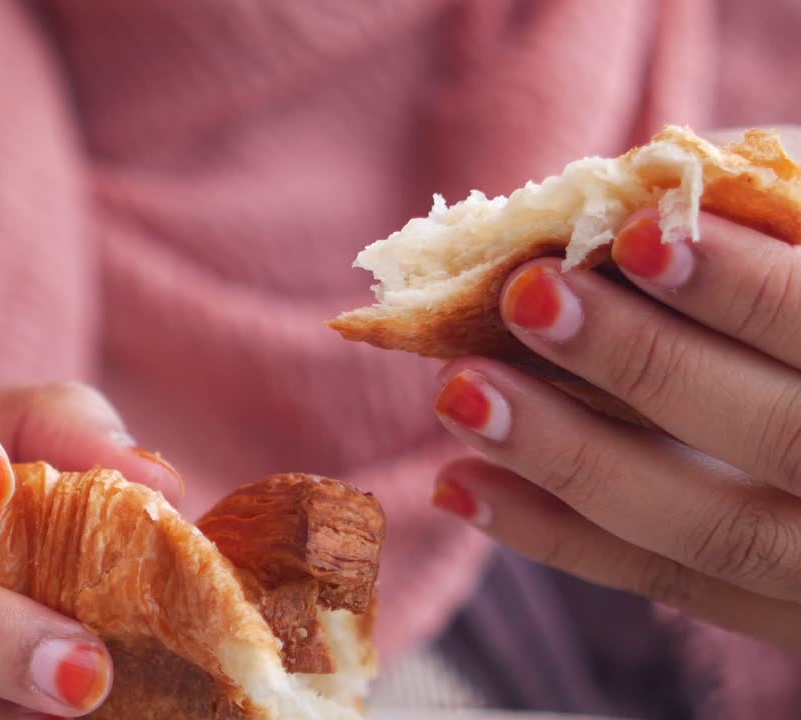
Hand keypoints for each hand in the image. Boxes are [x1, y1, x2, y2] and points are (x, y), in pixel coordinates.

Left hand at [430, 129, 800, 648]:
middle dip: (646, 364)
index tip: (638, 233)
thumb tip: (624, 187)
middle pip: (784, 439)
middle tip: (528, 299)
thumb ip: (768, 207)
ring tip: (461, 393)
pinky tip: (463, 485)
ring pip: (712, 531)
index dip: (748, 291)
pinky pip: (667, 581)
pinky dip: (557, 535)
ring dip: (569, 459)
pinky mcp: (782, 613)